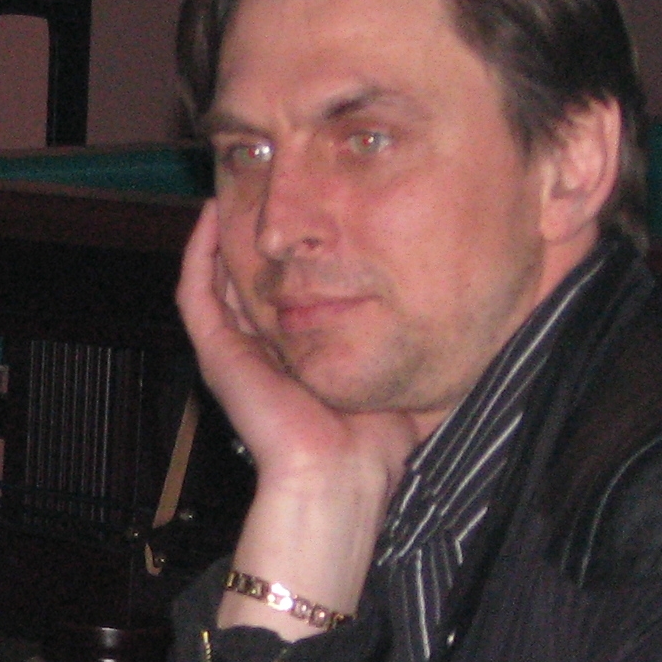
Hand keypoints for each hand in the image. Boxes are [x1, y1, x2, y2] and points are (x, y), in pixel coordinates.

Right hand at [175, 204, 407, 635]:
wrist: (338, 478)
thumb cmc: (375, 441)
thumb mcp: (400, 367)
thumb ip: (412, 335)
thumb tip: (465, 302)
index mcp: (300, 352)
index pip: (288, 288)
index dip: (294, 249)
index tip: (315, 207)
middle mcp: (263, 348)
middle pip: (251, 275)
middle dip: (257, 231)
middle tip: (267, 183)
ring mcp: (236, 349)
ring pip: (217, 276)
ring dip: (222, 232)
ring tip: (233, 186)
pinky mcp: (218, 353)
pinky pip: (196, 293)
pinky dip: (197, 253)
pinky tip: (209, 216)